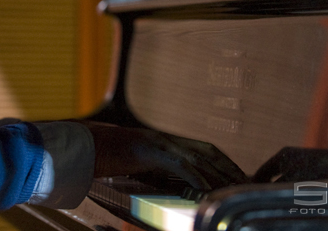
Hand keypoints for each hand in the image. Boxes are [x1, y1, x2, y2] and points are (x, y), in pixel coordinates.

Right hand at [82, 122, 247, 192]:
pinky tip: (204, 187)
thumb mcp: (137, 165)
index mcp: (164, 141)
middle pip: (208, 150)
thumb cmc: (104, 156)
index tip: (239, 176)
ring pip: (197, 157)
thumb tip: (175, 188)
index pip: (204, 148)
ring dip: (218, 173)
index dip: (224, 162)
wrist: (81, 146)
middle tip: (246, 182)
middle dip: (229, 167)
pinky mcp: (147, 150)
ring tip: (232, 187)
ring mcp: (157, 142)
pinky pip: (177, 164)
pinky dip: (194, 176)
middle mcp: (165, 138)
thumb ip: (156, 171)